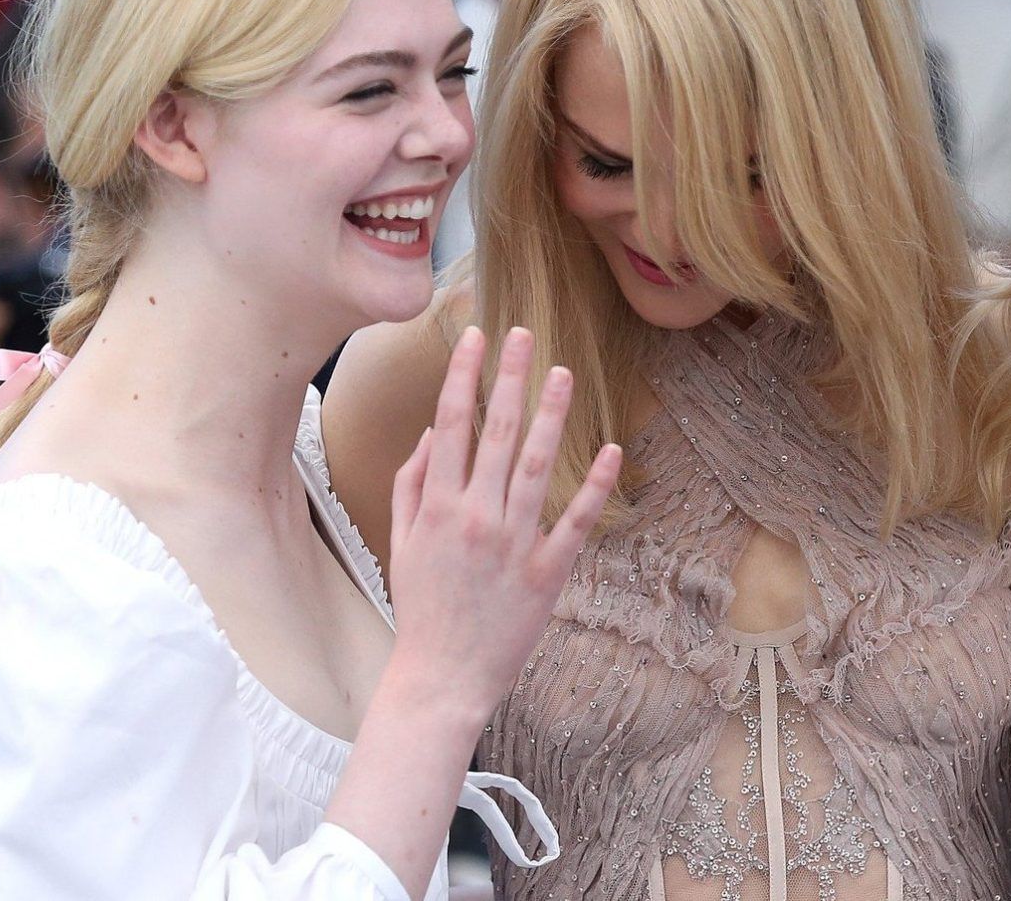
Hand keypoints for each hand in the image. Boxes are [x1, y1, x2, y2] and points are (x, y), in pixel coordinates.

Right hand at [385, 325, 620, 722]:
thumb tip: (434, 432)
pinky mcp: (546, 573)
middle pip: (494, 433)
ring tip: (563, 373)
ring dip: (550, 416)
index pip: (450, 424)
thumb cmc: (421, 606)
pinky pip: (574, 522)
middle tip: (524, 333)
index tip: (476, 336)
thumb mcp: (401, 542)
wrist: (440, 677)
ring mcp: (512, 544)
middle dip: (509, 378)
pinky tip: (610, 450)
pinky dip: (593, 486)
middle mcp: (473, 517)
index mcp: (435, 507)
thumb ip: (413, 483)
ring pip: (534, 466)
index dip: (463, 376)